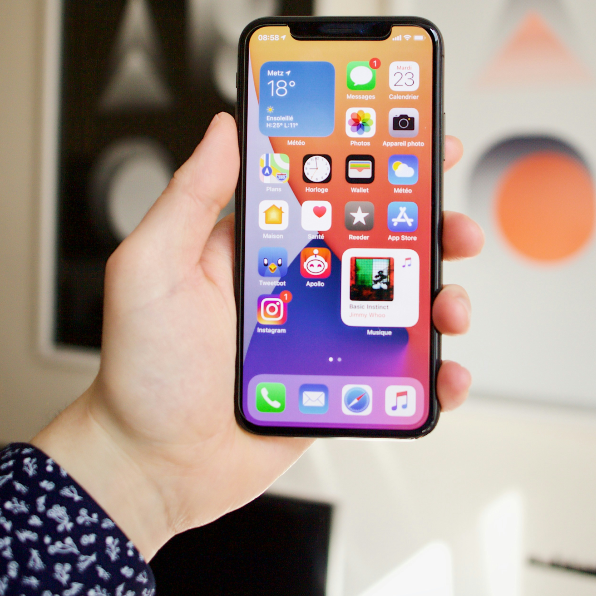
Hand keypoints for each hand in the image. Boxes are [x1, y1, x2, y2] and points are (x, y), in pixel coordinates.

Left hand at [33, 113, 483, 558]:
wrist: (153, 467)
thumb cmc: (141, 372)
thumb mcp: (150, 270)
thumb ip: (189, 197)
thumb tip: (226, 128)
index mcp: (259, 246)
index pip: (324, 187)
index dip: (372, 161)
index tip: (412, 137)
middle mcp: (299, 284)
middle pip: (381, 241)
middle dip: (429, 227)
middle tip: (454, 227)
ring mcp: (324, 335)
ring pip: (400, 303)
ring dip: (440, 296)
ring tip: (446, 308)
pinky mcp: (341, 385)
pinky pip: (400, 372)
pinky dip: (434, 371)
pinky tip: (442, 370)